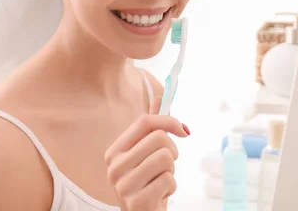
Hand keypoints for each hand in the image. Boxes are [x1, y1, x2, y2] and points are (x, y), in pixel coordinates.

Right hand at [104, 96, 189, 210]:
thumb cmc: (147, 182)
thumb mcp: (146, 153)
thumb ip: (151, 127)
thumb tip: (160, 97)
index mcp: (115, 151)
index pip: (144, 122)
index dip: (168, 121)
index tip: (183, 130)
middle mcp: (115, 166)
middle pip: (159, 138)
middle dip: (172, 151)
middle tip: (167, 164)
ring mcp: (123, 185)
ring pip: (165, 158)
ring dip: (171, 170)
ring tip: (161, 179)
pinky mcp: (137, 201)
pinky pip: (168, 180)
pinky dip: (171, 187)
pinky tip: (160, 194)